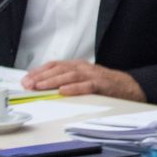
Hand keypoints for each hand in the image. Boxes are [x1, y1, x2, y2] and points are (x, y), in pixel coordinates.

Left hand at [21, 60, 145, 101]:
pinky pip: (87, 86)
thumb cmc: (104, 85)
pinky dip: (74, 88)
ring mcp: (93, 75)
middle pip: (60, 69)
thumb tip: (42, 87)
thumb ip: (66, 80)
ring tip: (41, 86)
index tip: (26, 79)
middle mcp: (84, 68)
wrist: (130, 87)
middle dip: (42, 77)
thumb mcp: (83, 79)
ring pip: (70, 76)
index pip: (54, 65)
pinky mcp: (102, 85)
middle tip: (28, 84)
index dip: (39, 71)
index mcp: (77, 66)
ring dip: (54, 81)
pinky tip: (64, 91)